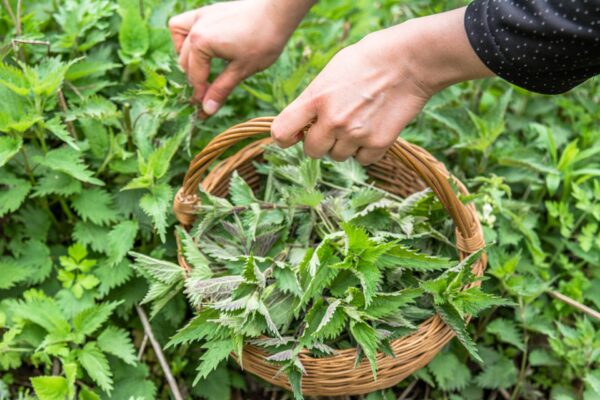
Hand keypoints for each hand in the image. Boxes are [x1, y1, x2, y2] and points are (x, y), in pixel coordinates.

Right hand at [169, 0, 312, 115]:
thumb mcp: (242, 70)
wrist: (278, 12)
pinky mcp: (208, 12)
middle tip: (205, 96)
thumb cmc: (263, 40)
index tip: (203, 111)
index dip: (199, 95)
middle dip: (194, 80)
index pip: (195, 76)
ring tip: (201, 71)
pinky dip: (186, 37)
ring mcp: (200, 17)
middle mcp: (195, 28)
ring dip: (186, 58)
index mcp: (201, 43)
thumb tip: (207, 110)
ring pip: (179, 41)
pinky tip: (200, 48)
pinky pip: (185, 24)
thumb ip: (221, 89)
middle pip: (185, 61)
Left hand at [271, 7, 493, 164]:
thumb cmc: (367, 60)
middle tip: (334, 126)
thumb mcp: (330, 73)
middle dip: (319, 142)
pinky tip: (372, 129)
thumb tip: (302, 123)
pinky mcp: (378, 143)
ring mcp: (355, 134)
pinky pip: (362, 160)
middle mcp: (332, 121)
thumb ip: (313, 100)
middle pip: (311, 151)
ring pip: (337, 156)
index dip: (285, 137)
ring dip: (344, 145)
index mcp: (315, 99)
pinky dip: (365, 150)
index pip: (282, 132)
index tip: (293, 135)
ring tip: (358, 122)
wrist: (408, 61)